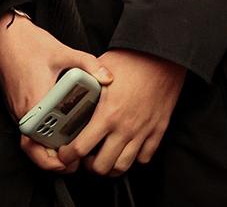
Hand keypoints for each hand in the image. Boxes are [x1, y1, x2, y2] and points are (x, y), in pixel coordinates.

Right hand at [0, 10, 113, 174]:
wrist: (4, 36)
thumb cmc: (29, 44)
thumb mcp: (62, 52)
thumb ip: (88, 64)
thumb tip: (108, 78)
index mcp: (34, 103)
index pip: (38, 144)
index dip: (53, 158)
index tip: (71, 161)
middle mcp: (24, 111)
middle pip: (34, 149)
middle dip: (52, 161)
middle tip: (72, 162)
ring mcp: (18, 110)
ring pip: (31, 141)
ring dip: (47, 149)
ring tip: (68, 149)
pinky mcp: (17, 106)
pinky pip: (29, 129)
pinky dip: (42, 136)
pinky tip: (58, 131)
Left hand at [57, 48, 184, 177]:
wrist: (161, 58)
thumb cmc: (131, 60)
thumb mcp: (99, 70)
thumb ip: (85, 85)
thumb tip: (68, 91)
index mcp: (107, 114)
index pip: (81, 147)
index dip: (68, 155)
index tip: (65, 154)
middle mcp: (124, 128)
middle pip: (102, 166)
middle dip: (89, 166)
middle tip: (85, 158)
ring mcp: (142, 132)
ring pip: (123, 167)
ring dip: (110, 167)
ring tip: (104, 157)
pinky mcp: (157, 131)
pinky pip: (144, 158)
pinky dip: (134, 158)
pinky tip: (126, 148)